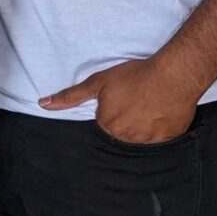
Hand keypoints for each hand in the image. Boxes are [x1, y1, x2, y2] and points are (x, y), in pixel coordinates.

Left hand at [42, 54, 202, 143]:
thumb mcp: (98, 82)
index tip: (123, 97)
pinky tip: (161, 112)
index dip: (113, 109)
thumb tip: (43, 104)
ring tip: (150, 104)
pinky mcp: (168, 138)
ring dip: (143, 124)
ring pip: (141, 136)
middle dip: (127, 118)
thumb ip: (71, 96)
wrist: (173, 75)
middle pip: (122, 132)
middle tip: (137, 100)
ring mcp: (148, 140)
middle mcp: (126, 137)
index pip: (105, 123)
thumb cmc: (135, 76)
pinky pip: (160, 138)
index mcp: (107, 126)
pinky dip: (160, 127)